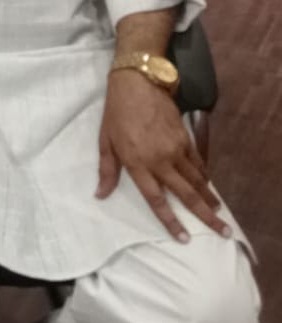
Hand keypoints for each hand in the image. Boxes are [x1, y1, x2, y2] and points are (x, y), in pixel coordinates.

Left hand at [97, 70, 227, 240]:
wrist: (137, 85)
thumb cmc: (116, 114)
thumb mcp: (105, 142)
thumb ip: (107, 171)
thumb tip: (100, 195)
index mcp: (138, 163)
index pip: (156, 199)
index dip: (170, 220)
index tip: (183, 237)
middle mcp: (160, 160)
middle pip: (186, 194)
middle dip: (205, 215)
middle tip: (222, 231)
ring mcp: (176, 150)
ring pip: (197, 180)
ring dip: (209, 197)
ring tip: (219, 213)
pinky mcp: (185, 139)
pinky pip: (198, 163)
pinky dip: (205, 176)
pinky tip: (208, 184)